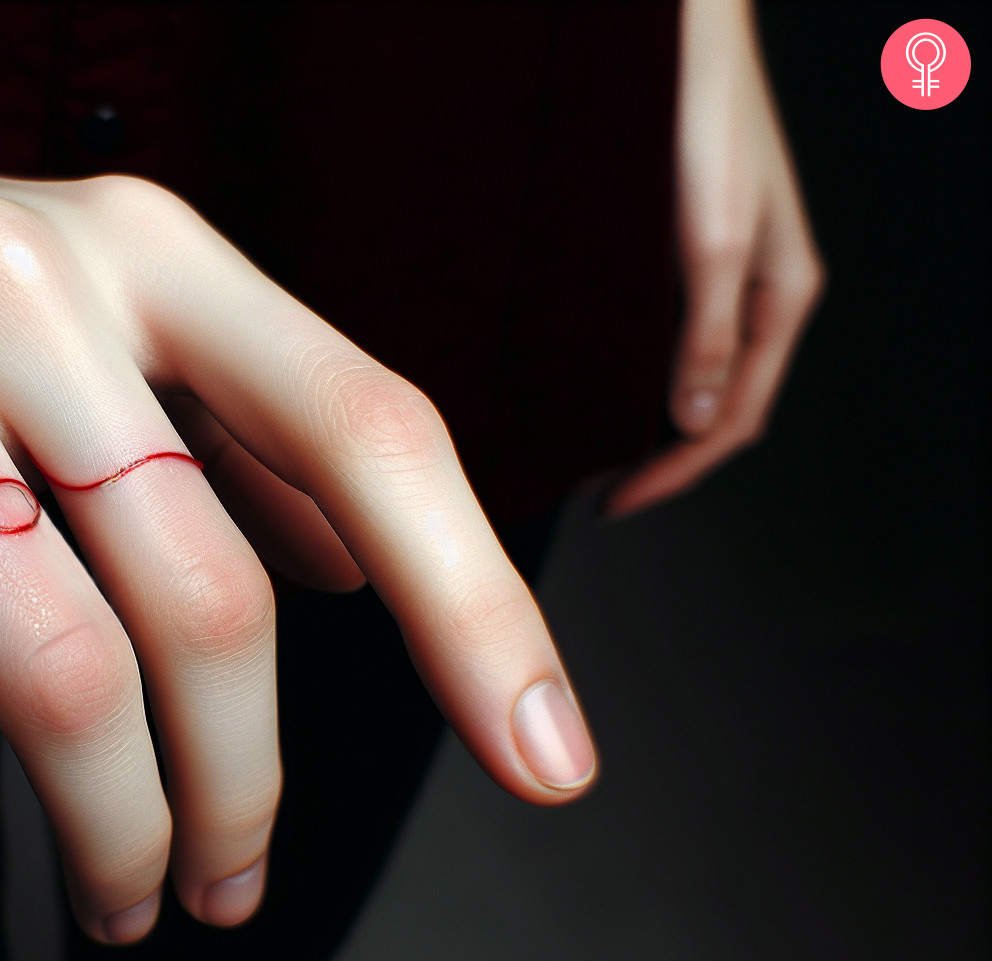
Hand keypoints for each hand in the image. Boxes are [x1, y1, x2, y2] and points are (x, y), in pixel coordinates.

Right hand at [0, 23, 597, 956]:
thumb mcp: (89, 286)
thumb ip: (227, 420)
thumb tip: (355, 570)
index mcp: (141, 243)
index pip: (363, 426)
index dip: (478, 604)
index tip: (548, 760)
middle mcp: (16, 285)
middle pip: (206, 604)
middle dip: (242, 792)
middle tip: (225, 886)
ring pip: (52, 673)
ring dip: (114, 834)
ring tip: (124, 902)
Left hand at [602, 0, 823, 519]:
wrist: (681, 40)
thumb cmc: (704, 121)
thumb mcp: (707, 238)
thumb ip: (706, 333)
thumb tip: (698, 422)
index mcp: (781, 297)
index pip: (738, 419)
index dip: (679, 472)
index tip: (619, 501)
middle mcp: (757, 291)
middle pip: (720, 404)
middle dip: (664, 456)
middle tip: (601, 490)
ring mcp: (723, 269)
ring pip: (692, 371)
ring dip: (648, 417)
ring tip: (592, 450)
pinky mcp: (686, 247)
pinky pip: (668, 331)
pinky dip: (635, 369)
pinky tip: (592, 378)